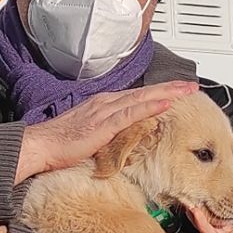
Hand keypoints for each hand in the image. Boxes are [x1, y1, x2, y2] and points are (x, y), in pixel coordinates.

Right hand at [15, 83, 198, 180]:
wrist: (41, 146)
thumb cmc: (60, 143)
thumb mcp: (91, 135)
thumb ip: (108, 132)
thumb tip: (122, 138)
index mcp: (104, 105)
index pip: (137, 96)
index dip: (159, 92)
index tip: (178, 91)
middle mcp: (106, 103)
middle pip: (145, 93)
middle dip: (170, 88)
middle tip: (191, 86)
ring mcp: (105, 111)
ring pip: (142, 99)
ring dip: (166, 94)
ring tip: (186, 91)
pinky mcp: (102, 124)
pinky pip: (130, 114)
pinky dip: (149, 108)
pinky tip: (164, 104)